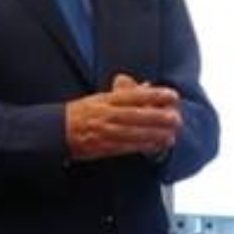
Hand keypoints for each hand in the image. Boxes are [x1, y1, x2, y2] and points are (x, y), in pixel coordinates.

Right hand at [65, 73, 182, 160]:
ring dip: (153, 135)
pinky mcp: (103, 147)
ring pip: (133, 133)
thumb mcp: (100, 98)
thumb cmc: (81, 113)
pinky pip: (126, 147)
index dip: (154, 95)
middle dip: (157, 117)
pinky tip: (155, 146)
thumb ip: (124, 93)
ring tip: (171, 135)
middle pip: (136, 115)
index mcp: (106, 99)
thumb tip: (146, 86)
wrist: (57, 131)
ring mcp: (104, 131)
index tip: (172, 95)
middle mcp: (106, 114)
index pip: (134, 95)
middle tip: (176, 118)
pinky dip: (142, 147)